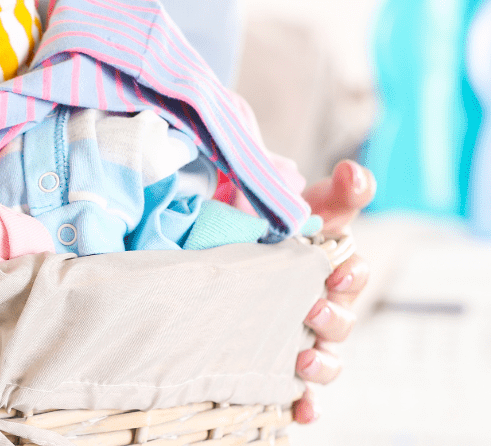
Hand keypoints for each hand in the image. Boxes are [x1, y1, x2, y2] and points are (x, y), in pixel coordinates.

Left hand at [291, 160, 374, 423]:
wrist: (231, 247)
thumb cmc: (275, 228)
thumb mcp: (299, 202)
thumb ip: (332, 188)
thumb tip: (354, 172)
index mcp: (331, 267)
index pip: (354, 272)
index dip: (351, 274)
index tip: (336, 272)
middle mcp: (323, 306)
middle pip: (342, 320)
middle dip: (331, 317)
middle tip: (310, 309)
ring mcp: (304, 337)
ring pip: (326, 359)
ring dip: (320, 364)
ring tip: (302, 361)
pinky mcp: (281, 363)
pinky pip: (300, 392)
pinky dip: (304, 404)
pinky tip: (299, 412)